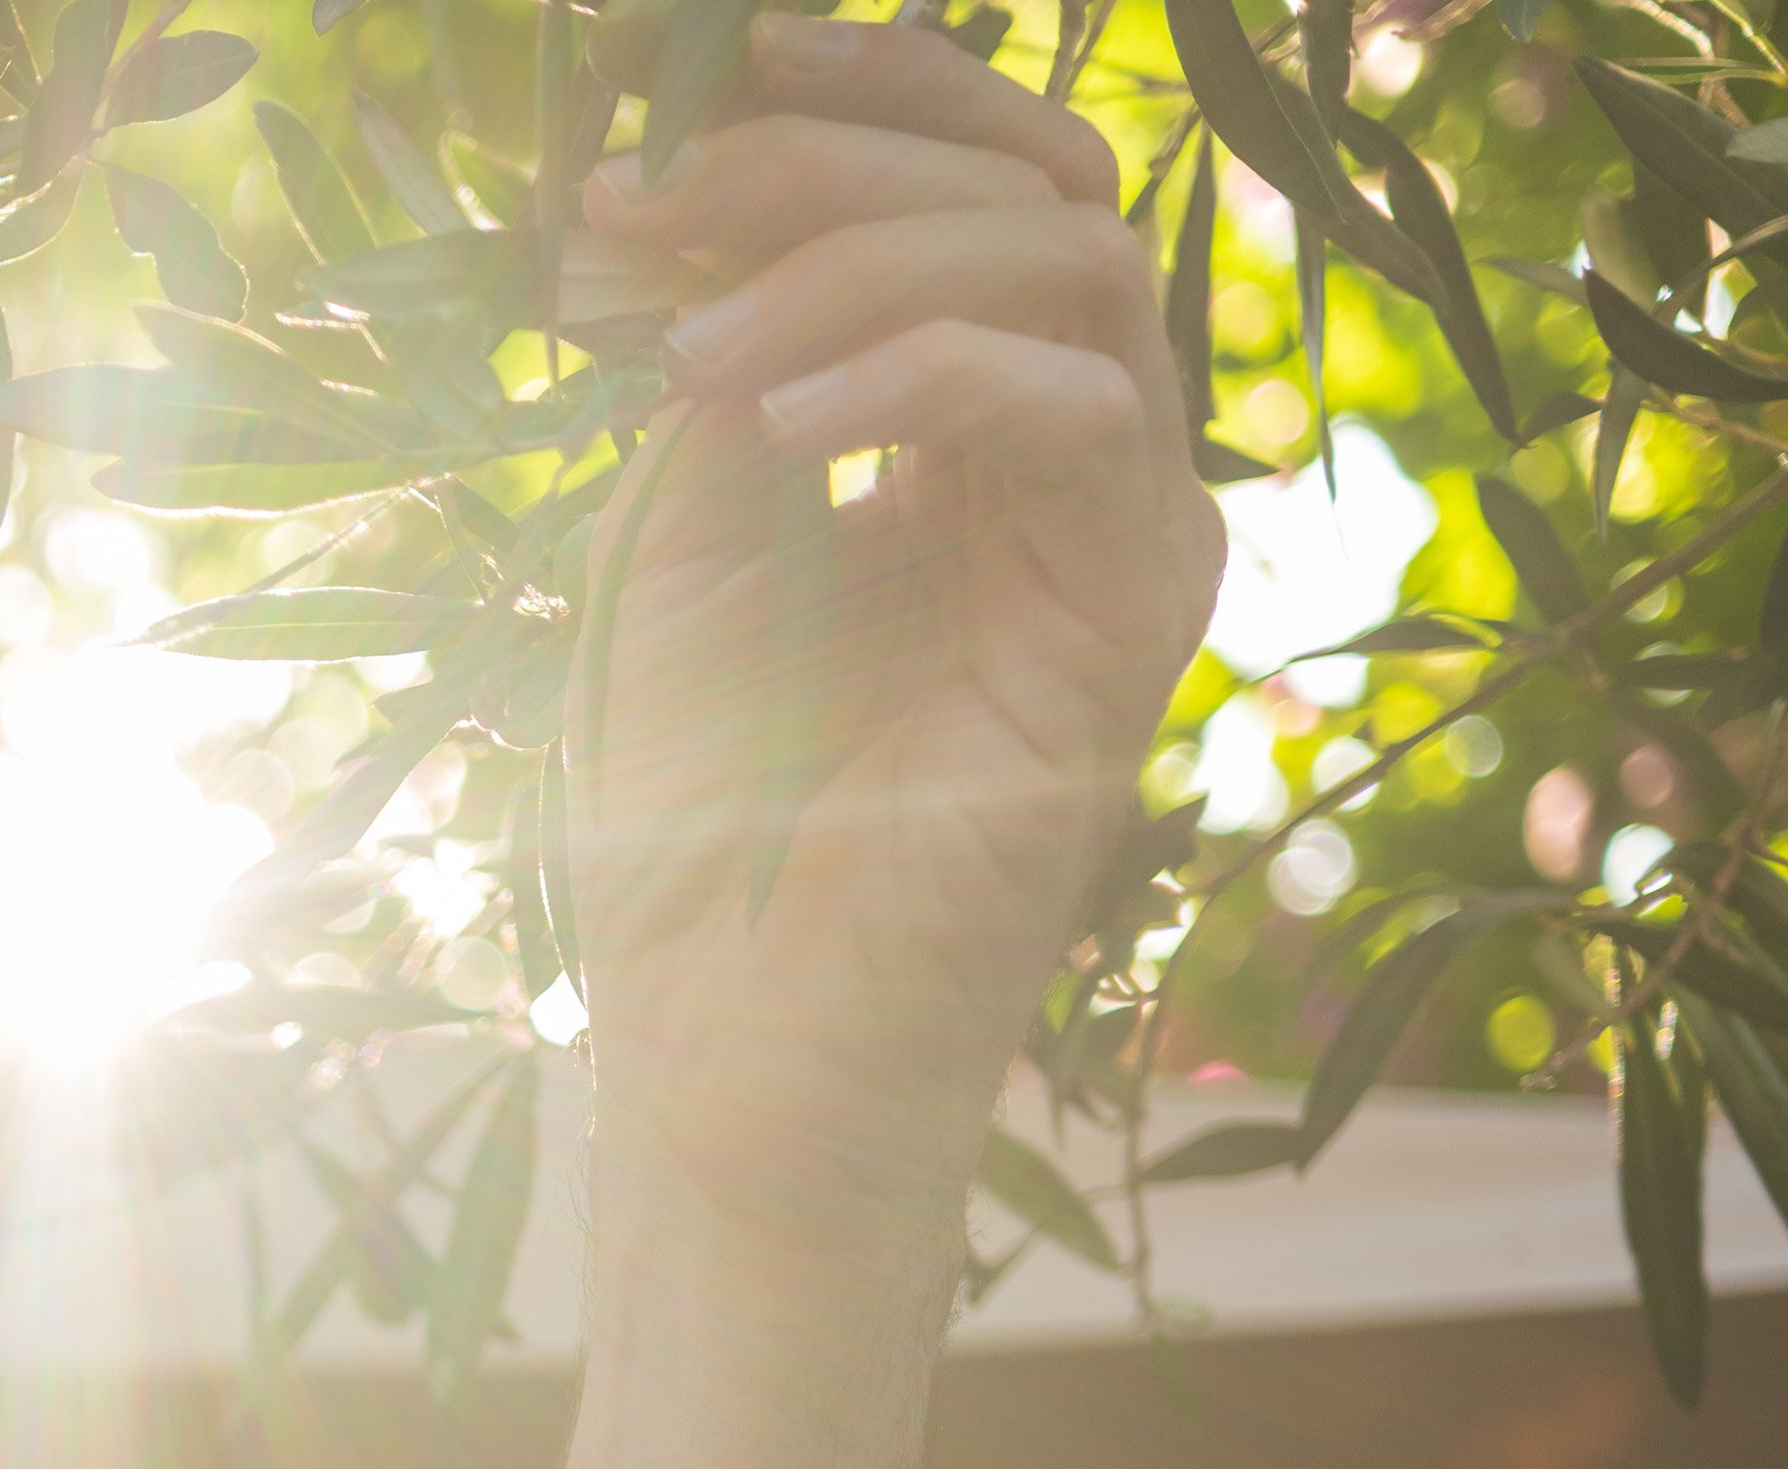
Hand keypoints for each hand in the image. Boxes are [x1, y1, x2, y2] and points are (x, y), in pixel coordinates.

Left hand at [562, 15, 1227, 1228]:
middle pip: (1039, 180)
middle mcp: (1069, 454)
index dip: (848, 93)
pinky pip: (1078, 410)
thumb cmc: (696, 825)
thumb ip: (720, 375)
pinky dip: (918, 370)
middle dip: (837, 147)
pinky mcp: (1133, 616)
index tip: (670, 83)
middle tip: (654, 195)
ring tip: (692, 352)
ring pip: (1071, 261)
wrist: (735, 1051)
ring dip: (861, 256)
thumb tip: (697, 211)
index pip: (968, 178)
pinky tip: (773, 418)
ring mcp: (1122, 526)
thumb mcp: (676, 543)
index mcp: (964, 421)